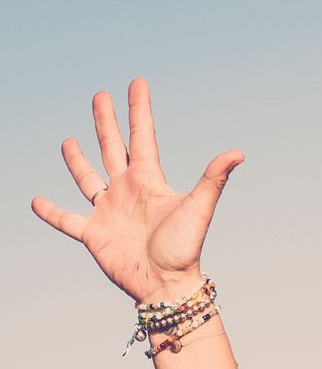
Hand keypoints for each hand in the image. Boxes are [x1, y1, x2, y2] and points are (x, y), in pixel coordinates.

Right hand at [29, 77, 243, 304]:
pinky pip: (67, 219)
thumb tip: (238, 153)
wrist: (167, 286)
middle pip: (112, 148)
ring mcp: (109, 212)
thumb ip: (213, 179)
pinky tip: (36, 201)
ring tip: (69, 141)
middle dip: (105, 122)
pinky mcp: (93, 234)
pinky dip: (51, 212)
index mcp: (148, 181)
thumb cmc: (184, 250)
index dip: (139, 110)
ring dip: (77, 160)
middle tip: (100, 96)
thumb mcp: (198, 209)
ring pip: (88, 178)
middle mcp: (127, 192)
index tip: (137, 83)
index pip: (141, 137)